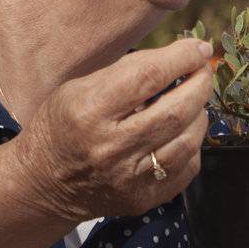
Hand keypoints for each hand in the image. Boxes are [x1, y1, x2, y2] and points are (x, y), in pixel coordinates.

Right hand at [11, 38, 214, 220]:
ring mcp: (130, 179)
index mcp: (89, 112)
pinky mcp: (143, 199)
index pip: (148, 77)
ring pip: (188, 141)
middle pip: (176, 111)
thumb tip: (178, 56)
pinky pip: (187, 168)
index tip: (199, 47)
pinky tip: (183, 131)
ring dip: (200, 113)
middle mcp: (111, 148)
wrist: (44, 183)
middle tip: (204, 70)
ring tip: (194, 100)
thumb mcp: (78, 88)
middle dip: (200, 84)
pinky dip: (193, 144)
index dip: (181, 58)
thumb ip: (125, 72)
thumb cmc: (61, 125)